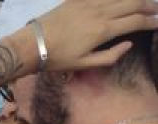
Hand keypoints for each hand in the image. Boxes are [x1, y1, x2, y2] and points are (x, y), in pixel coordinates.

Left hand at [27, 0, 157, 71]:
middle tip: (157, 10)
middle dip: (149, 6)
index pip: (136, 21)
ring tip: (144, 2)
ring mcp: (88, 3)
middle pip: (133, 3)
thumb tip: (129, 44)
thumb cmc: (57, 58)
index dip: (152, 21)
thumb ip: (110, 56)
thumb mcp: (84, 64)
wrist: (31, 44)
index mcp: (103, 30)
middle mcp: (100, 12)